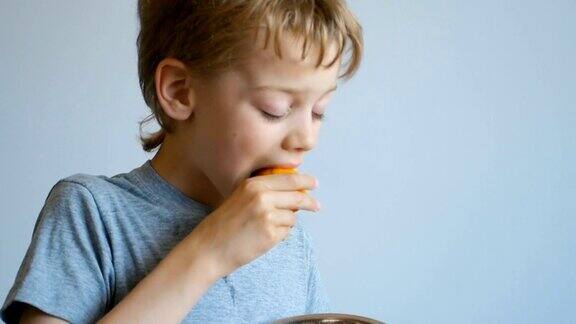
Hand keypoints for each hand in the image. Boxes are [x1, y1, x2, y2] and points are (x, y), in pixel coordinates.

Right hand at [187, 173, 319, 277]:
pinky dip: (281, 235)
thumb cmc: (223, 225)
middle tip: (316, 206)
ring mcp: (267, 215)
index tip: (314, 183)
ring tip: (267, 228)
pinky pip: (287, 232)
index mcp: (254, 184)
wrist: (209, 248)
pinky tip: (264, 238)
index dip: (305, 181)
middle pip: (298, 196)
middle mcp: (262, 197)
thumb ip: (262, 191)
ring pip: (293, 216)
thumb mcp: (240, 197)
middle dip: (310, 202)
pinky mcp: (270, 234)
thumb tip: (291, 190)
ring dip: (287, 222)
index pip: (289, 178)